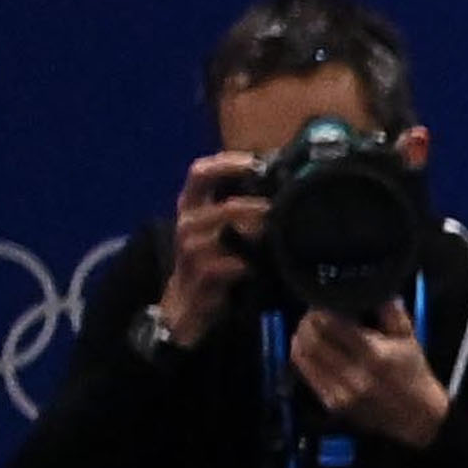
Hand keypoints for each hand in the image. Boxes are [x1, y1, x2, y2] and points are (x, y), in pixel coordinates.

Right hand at [161, 155, 263, 344]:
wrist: (186, 305)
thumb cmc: (211, 262)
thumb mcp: (220, 231)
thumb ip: (240, 210)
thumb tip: (279, 187)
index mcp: (191, 206)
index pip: (200, 172)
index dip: (226, 163)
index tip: (256, 162)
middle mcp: (188, 223)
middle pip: (220, 204)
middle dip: (252, 206)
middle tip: (280, 209)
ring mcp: (191, 250)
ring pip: (223, 232)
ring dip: (254, 232)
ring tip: (276, 234)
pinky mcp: (201, 277)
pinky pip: (228, 265)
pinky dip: (247, 264)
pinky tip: (262, 265)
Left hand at [288, 302, 448, 443]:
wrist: (419, 419)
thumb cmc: (413, 374)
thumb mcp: (409, 339)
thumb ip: (391, 311)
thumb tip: (372, 284)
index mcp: (374, 355)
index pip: (330, 323)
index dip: (321, 309)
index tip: (324, 304)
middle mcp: (355, 375)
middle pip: (311, 338)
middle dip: (308, 321)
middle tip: (314, 314)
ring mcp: (341, 391)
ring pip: (303, 355)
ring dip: (301, 337)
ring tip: (310, 330)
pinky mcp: (333, 403)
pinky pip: (306, 373)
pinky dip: (303, 356)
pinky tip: (310, 349)